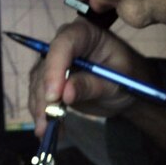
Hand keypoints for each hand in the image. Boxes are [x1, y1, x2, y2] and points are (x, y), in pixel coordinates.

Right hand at [28, 18, 156, 136]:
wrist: (125, 89)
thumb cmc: (127, 77)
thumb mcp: (116, 82)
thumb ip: (92, 86)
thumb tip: (66, 94)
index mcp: (85, 33)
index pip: (63, 44)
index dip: (55, 68)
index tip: (55, 95)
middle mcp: (65, 44)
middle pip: (46, 66)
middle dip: (45, 94)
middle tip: (49, 119)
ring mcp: (55, 62)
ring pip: (38, 83)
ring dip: (40, 107)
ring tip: (47, 131)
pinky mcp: (50, 80)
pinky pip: (39, 95)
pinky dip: (42, 113)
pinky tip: (48, 130)